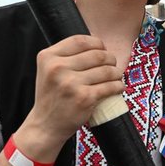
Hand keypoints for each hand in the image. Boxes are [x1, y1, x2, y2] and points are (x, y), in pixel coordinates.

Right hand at [18, 35, 125, 161]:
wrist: (46, 125)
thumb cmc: (52, 96)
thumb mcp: (49, 70)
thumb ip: (66, 55)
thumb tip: (95, 40)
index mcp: (48, 57)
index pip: (80, 41)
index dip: (97, 43)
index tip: (102, 49)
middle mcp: (57, 68)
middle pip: (97, 54)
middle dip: (110, 58)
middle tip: (112, 65)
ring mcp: (71, 83)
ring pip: (107, 70)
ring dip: (116, 73)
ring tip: (116, 76)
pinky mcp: (84, 98)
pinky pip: (110, 86)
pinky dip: (119, 86)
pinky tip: (118, 87)